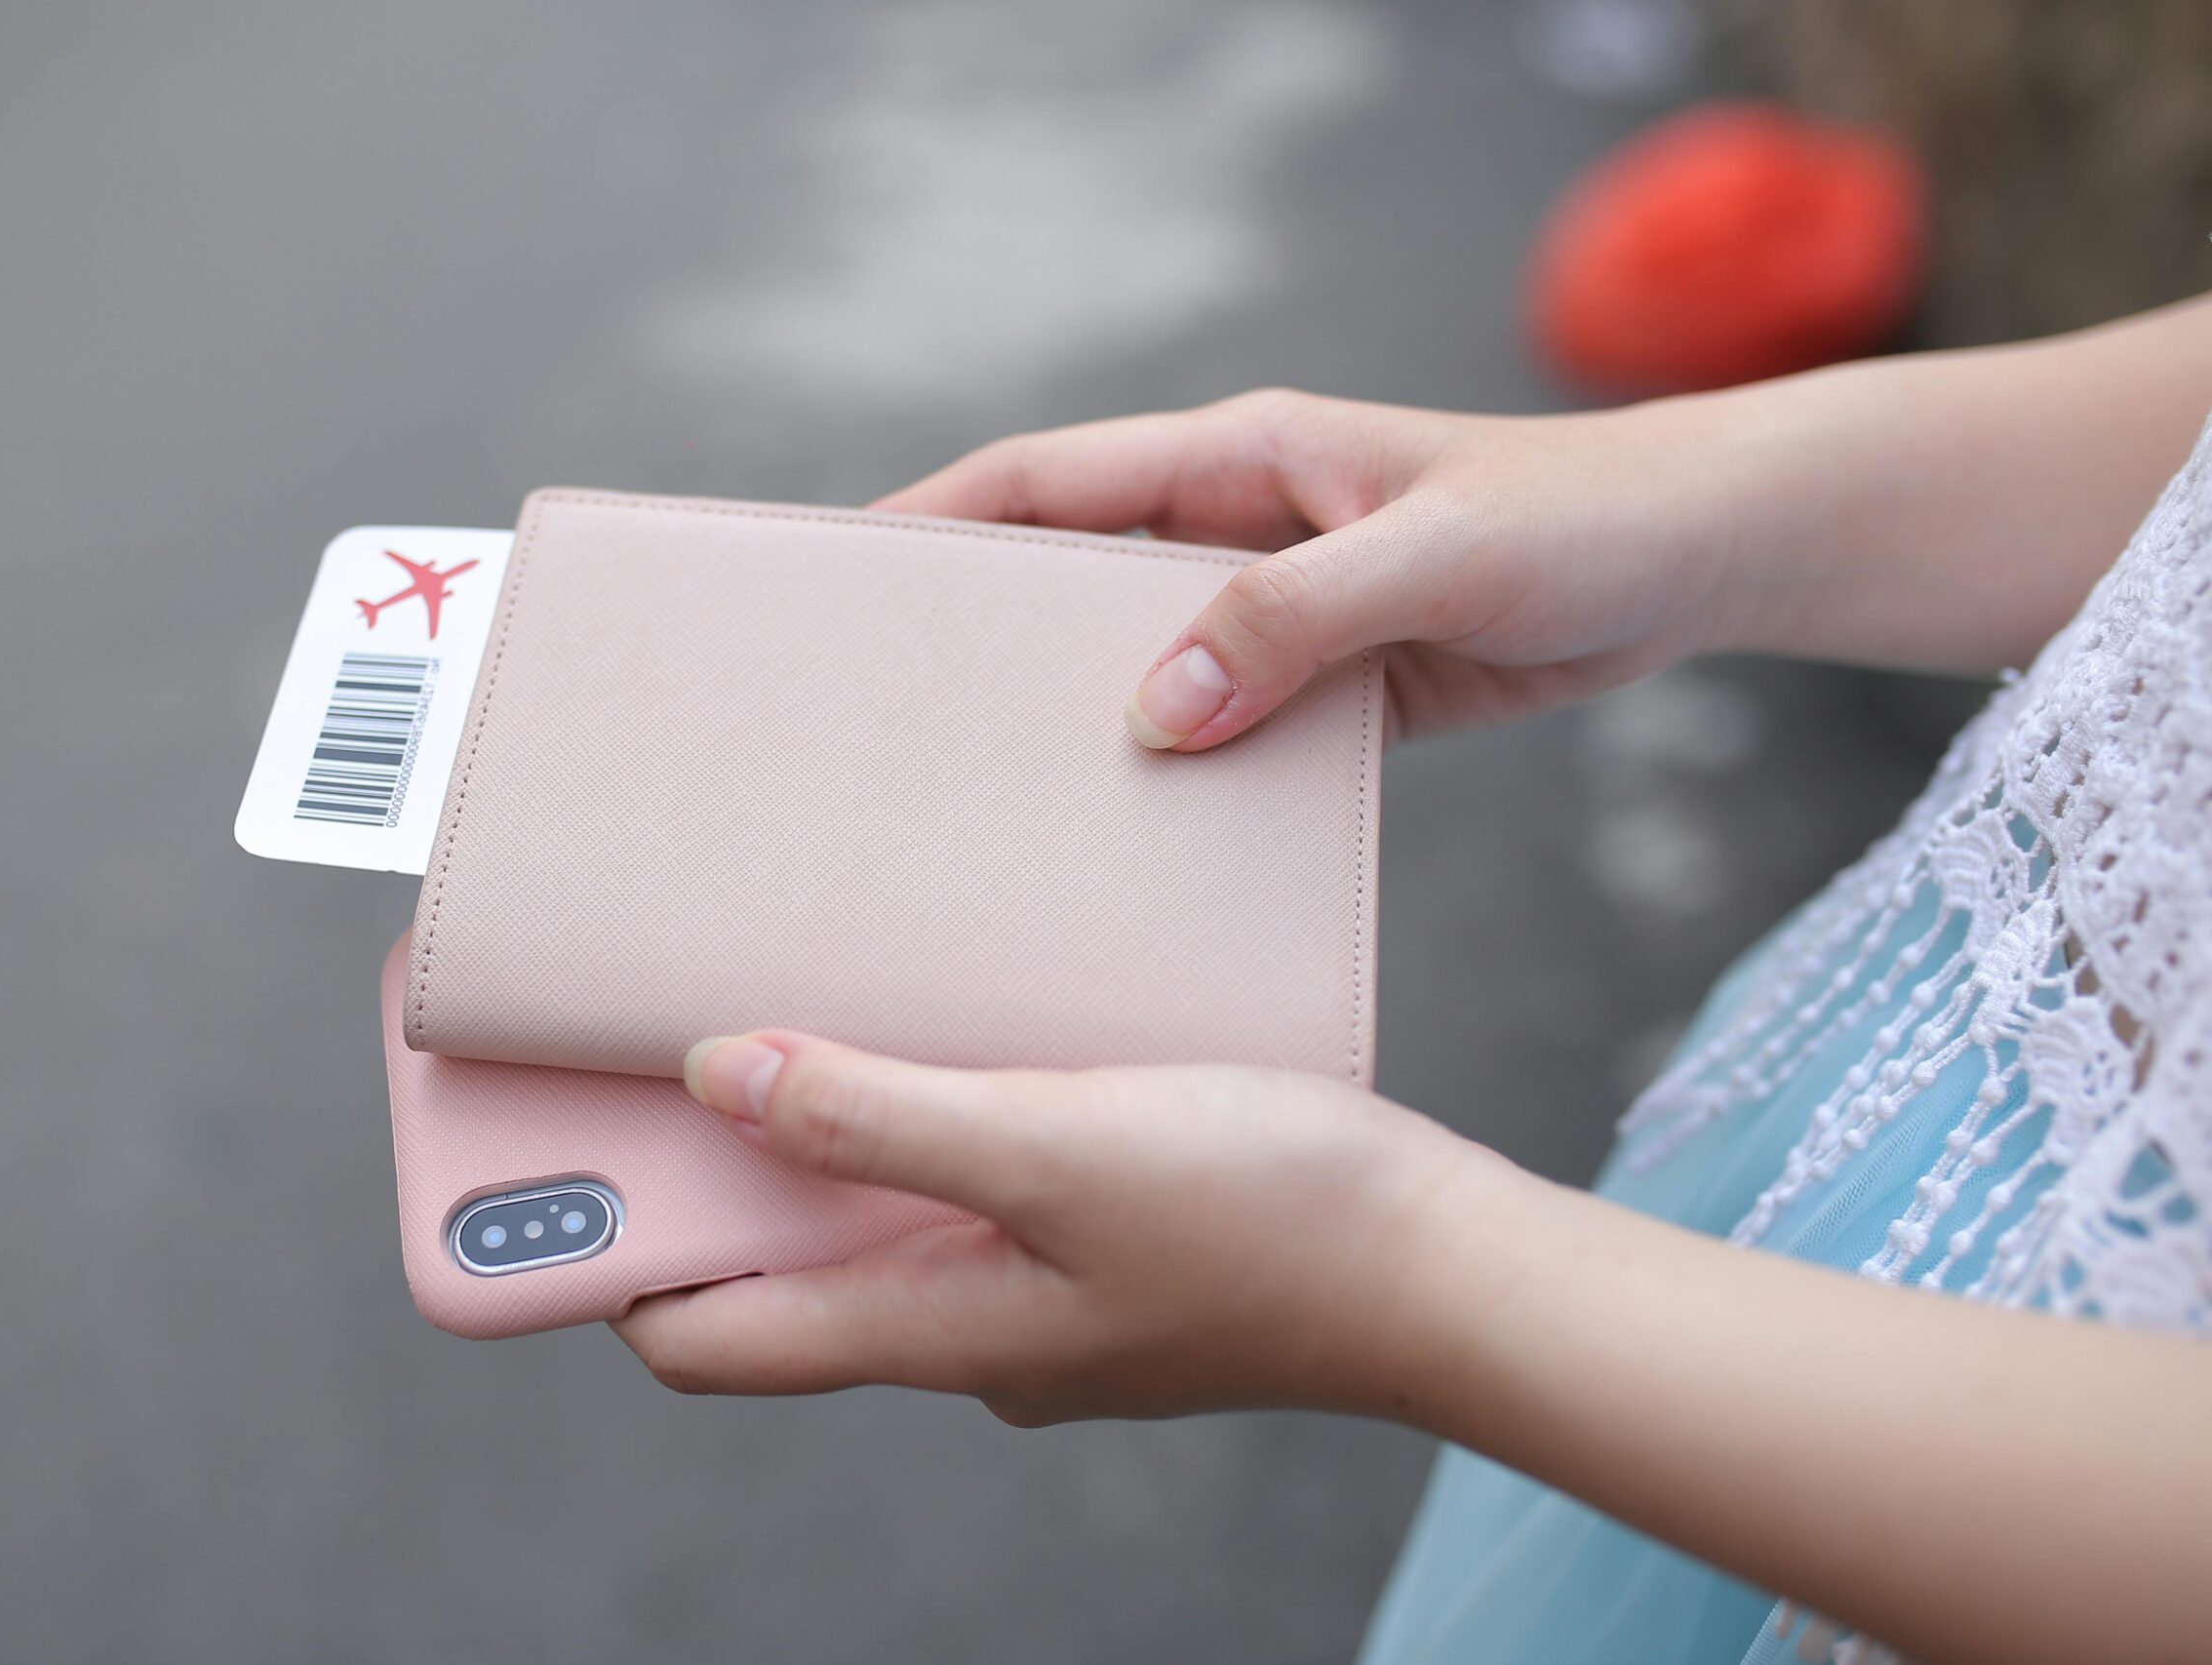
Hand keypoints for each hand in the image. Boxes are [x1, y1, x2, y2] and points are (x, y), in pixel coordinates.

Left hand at [612, 1032, 1510, 1423]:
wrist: (1453, 1266)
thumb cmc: (1276, 1219)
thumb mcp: (1058, 1149)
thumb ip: (881, 1118)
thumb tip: (717, 1074)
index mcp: (929, 1330)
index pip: (702, 1335)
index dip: (597, 1268)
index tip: (525, 1175)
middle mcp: (963, 1328)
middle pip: (771, 1269)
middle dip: (687, 1179)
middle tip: (623, 1048)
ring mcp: (1034, 1291)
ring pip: (868, 1222)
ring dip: (805, 1138)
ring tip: (769, 1008)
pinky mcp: (1098, 1242)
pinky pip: (965, 1188)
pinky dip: (916, 1123)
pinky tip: (941, 1028)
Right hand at [876, 387, 1774, 748]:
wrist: (1700, 557)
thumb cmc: (1581, 518)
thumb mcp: (1437, 556)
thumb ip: (1296, 619)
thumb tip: (1158, 712)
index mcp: (1242, 458)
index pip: (1048, 479)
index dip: (937, 521)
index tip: (850, 584)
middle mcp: (1240, 528)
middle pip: (1070, 579)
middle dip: (982, 640)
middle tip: (895, 726)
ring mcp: (1282, 608)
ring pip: (1142, 664)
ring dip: (1082, 722)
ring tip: (1000, 806)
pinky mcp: (1333, 683)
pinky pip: (1227, 728)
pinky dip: (1181, 776)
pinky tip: (1145, 844)